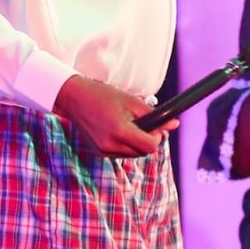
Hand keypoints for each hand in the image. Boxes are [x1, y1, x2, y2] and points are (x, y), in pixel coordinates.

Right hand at [52, 75, 176, 157]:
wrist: (74, 98)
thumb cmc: (103, 95)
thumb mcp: (131, 101)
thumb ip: (154, 115)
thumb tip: (175, 124)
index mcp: (120, 131)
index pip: (149, 146)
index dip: (157, 137)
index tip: (156, 127)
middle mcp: (110, 145)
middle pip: (142, 152)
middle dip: (147, 140)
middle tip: (144, 124)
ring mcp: (103, 151)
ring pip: (132, 155)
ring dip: (136, 143)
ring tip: (128, 124)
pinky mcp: (99, 152)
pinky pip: (120, 154)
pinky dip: (125, 145)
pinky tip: (118, 130)